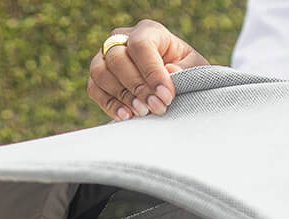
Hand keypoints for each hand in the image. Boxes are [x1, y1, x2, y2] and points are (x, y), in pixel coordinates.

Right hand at [87, 19, 208, 121]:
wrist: (169, 87)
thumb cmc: (183, 73)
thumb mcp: (193, 69)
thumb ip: (186, 70)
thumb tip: (169, 73)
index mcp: (148, 31)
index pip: (141, 45)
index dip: (152, 71)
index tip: (166, 96)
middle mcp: (122, 39)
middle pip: (117, 58)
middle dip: (137, 87)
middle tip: (156, 108)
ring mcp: (106, 58)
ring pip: (101, 72)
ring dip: (122, 96)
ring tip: (142, 113)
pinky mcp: (98, 78)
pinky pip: (94, 89)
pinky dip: (108, 104)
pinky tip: (126, 117)